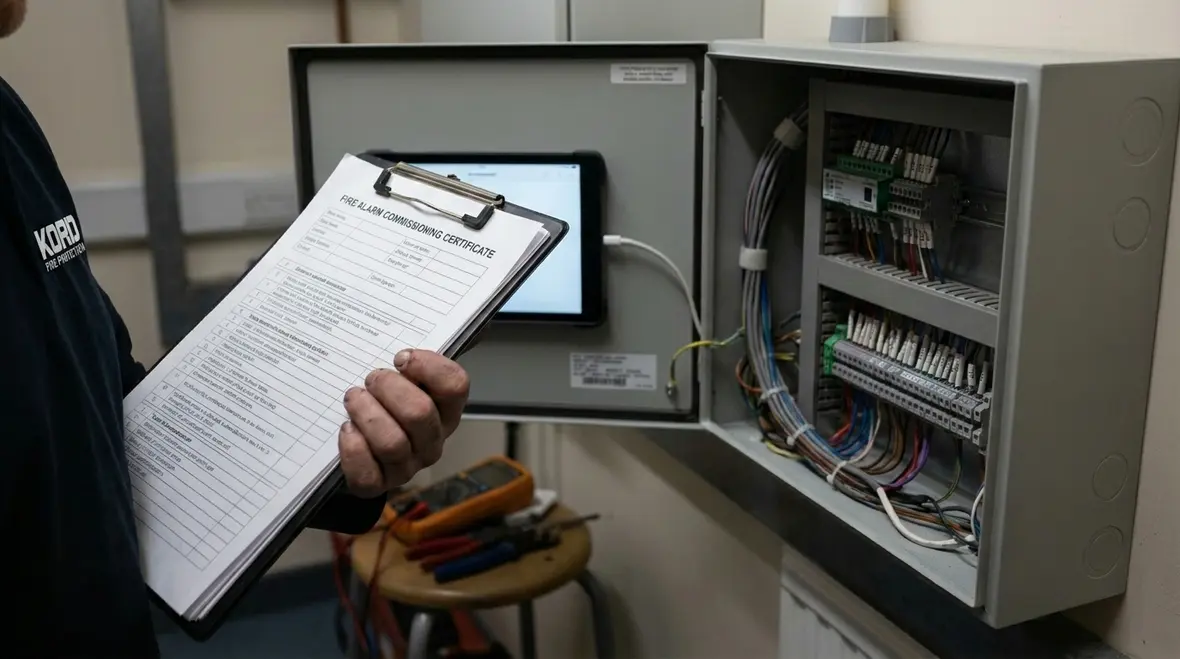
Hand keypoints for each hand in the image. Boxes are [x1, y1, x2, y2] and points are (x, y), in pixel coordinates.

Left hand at [339, 349, 469, 496]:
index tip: (400, 358)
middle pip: (419, 413)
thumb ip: (408, 365)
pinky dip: (353, 449)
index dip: (428, 366)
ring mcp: (407, 466)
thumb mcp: (402, 379)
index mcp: (446, 411)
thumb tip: (401, 355)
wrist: (362, 448)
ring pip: (392, 442)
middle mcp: (432, 441)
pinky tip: (347, 429)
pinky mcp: (379, 484)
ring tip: (353, 399)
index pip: (455, 385)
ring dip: (366, 414)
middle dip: (388, 388)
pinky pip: (368, 473)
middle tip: (371, 379)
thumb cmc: (385, 402)